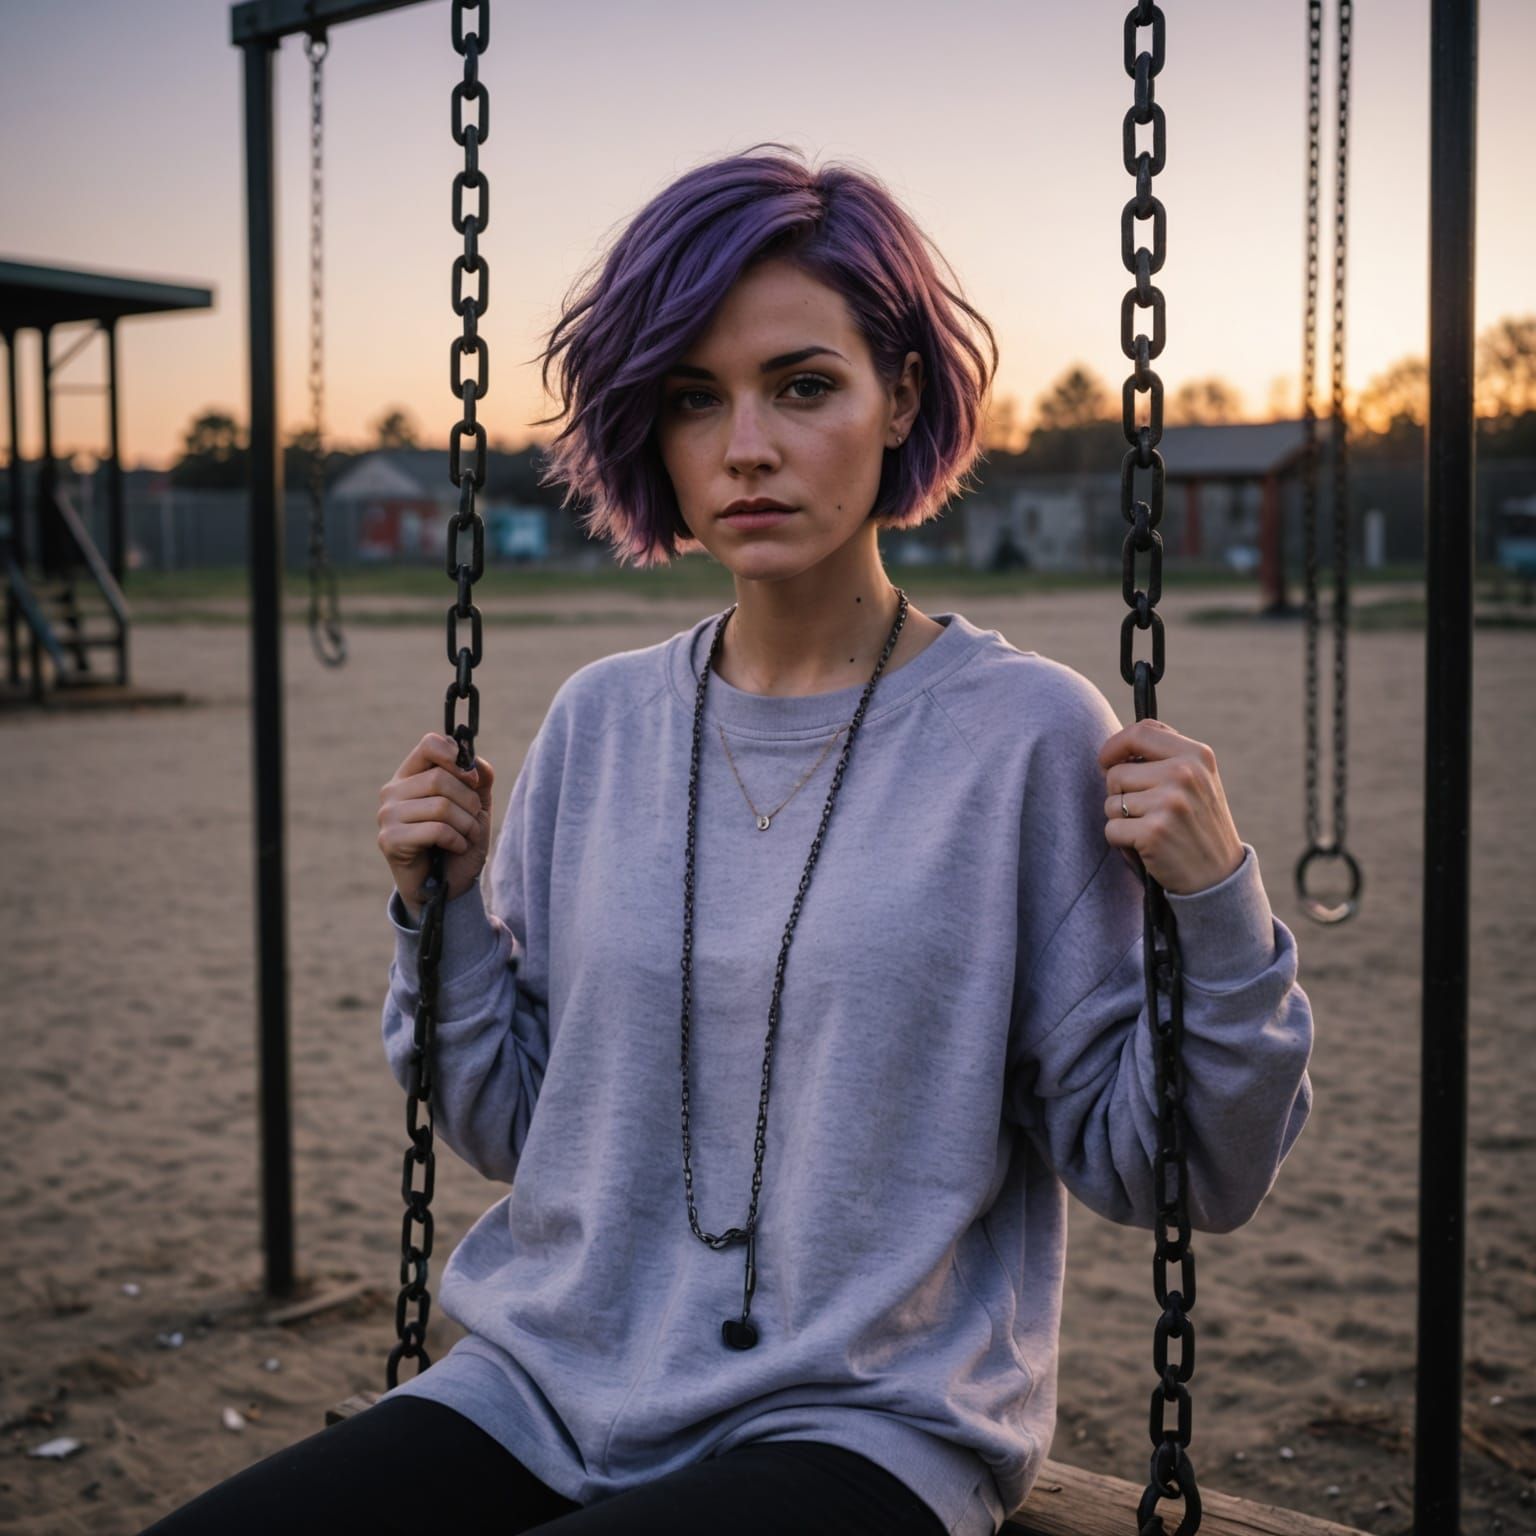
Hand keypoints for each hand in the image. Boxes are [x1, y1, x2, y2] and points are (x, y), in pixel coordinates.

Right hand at [378, 733, 495, 919]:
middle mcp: (393, 791)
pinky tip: (456, 847)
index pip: (430, 744)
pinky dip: (457, 840)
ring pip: (441, 806)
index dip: (457, 758)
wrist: (446, 885)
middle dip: (468, 801)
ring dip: (466, 824)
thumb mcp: (476, 806)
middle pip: (440, 779)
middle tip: (473, 819)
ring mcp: (387, 815)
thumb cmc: (458, 841)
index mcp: (411, 775)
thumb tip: (476, 763)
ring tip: (467, 836)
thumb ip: (479, 780)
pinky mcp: (389, 840)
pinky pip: (436, 830)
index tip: (473, 780)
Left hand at [1099, 718, 1244, 895]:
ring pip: (1112, 803)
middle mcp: (1184, 773)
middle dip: (1120, 795)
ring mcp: (1170, 802)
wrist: (1219, 877)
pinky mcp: (1154, 832)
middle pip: (1116, 772)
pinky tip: (1147, 848)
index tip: (1107, 762)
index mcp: (1196, 755)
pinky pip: (1112, 829)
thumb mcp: (1197, 781)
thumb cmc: (1197, 826)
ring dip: (1122, 821)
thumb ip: (1165, 757)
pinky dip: (1122, 843)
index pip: (1140, 732)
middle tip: (1147, 814)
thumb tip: (1115, 749)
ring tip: (1151, 831)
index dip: (1114, 746)